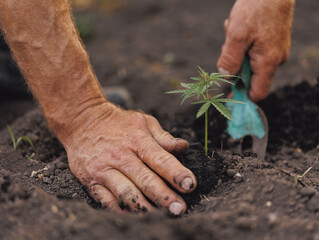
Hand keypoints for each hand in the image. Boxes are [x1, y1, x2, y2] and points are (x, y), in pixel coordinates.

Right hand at [62, 102, 195, 215]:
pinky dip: (122, 211)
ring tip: (161, 217)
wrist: (82, 120)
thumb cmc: (119, 122)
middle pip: (145, 180)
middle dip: (164, 197)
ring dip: (145, 208)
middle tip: (180, 209)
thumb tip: (184, 147)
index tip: (190, 185)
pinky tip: (137, 216)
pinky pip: (107, 202)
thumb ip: (164, 137)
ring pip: (126, 194)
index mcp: (138, 141)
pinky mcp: (91, 181)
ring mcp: (104, 170)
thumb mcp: (143, 121)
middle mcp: (121, 156)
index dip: (176, 173)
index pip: (160, 159)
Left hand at [217, 0, 294, 101]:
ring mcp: (276, 51)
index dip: (243, 96)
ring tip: (236, 29)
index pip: (258, 93)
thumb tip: (225, 78)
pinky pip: (255, 51)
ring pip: (250, 61)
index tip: (228, 93)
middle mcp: (276, 60)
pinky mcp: (274, 43)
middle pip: (250, 76)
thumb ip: (230, 59)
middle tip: (230, 44)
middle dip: (235, 64)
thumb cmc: (256, 8)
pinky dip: (244, 42)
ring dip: (238, 50)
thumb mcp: (236, 34)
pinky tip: (242, 27)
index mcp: (268, 62)